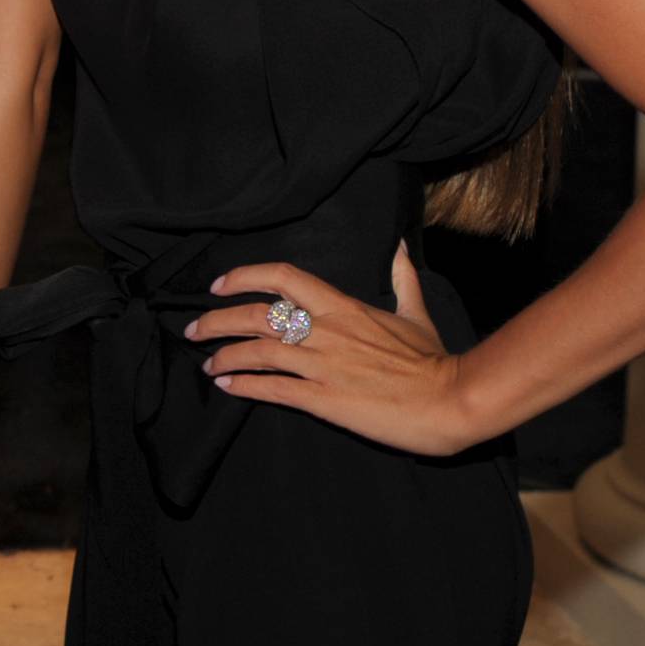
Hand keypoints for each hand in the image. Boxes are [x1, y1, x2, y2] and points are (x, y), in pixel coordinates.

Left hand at [185, 245, 485, 458]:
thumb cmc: (433, 359)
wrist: (449, 399)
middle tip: (194, 329)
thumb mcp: (416, 311)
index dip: (244, 277)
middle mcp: (325, 331)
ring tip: (207, 363)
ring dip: (224, 356)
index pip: (283, 277)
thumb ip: (401, 277)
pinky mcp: (323, 400)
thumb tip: (400, 245)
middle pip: (256, 315)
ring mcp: (322, 365)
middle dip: (217, 320)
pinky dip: (244, 386)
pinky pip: (273, 389)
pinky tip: (227, 387)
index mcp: (343, 306)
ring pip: (257, 352)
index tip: (219, 285)